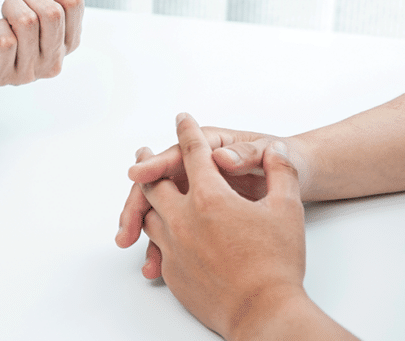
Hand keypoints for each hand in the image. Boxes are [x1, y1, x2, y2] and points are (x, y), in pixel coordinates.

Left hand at [0, 0, 84, 89]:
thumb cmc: (13, 38)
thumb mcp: (42, 21)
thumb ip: (68, 2)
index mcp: (68, 42)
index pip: (74, 2)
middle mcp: (52, 59)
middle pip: (52, 13)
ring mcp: (28, 70)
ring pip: (27, 23)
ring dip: (10, 7)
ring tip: (5, 12)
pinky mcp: (2, 75)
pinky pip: (6, 41)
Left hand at [139, 113, 306, 338]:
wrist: (263, 311)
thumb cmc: (278, 261)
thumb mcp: (288, 209)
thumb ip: (281, 173)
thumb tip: (276, 151)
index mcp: (210, 197)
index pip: (193, 153)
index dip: (187, 132)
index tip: (182, 119)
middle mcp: (182, 218)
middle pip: (154, 182)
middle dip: (148, 163)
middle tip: (142, 153)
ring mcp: (173, 245)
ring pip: (148, 214)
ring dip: (145, 198)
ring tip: (143, 188)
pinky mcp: (172, 270)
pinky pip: (155, 245)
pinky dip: (153, 233)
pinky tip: (155, 231)